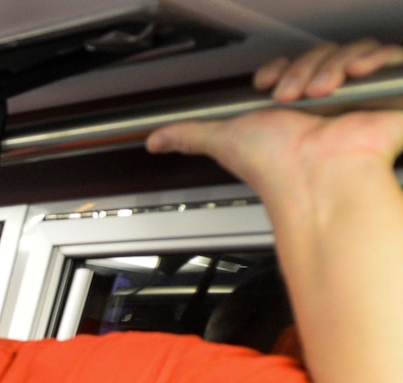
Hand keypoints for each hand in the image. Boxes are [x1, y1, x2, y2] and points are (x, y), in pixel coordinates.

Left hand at [147, 39, 402, 190]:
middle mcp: (326, 98)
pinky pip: (388, 56)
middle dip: (300, 70)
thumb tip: (156, 138)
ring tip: (320, 96)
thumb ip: (189, 135)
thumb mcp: (224, 140)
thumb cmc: (278, 166)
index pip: (293, 63)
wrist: (316, 178)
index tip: (265, 86)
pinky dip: (369, 59)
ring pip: (349, 50)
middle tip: (292, 97)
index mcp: (294, 103)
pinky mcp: (389, 91)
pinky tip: (353, 76)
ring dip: (328, 67)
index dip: (278, 68)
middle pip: (318, 52)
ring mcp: (358, 94)